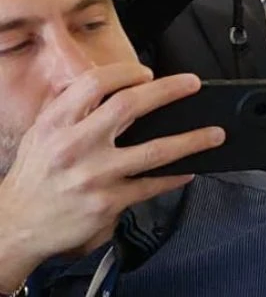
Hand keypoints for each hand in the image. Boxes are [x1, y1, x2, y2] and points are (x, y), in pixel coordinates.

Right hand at [0, 65, 221, 290]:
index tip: (148, 72)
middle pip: (129, 106)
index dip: (126, 72)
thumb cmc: (34, 177)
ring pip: (155, 150)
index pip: (95, 83)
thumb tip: (109, 85)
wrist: (17, 224)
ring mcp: (94, 175)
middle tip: (192, 85)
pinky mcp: (108, 202)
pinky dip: (175, 176)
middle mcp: (74, 145)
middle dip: (169, 91)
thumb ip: (70, 109)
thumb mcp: (41, 134)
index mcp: (56, 123)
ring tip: (214, 133)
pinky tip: (189, 169)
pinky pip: (152, 185)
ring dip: (192, 140)